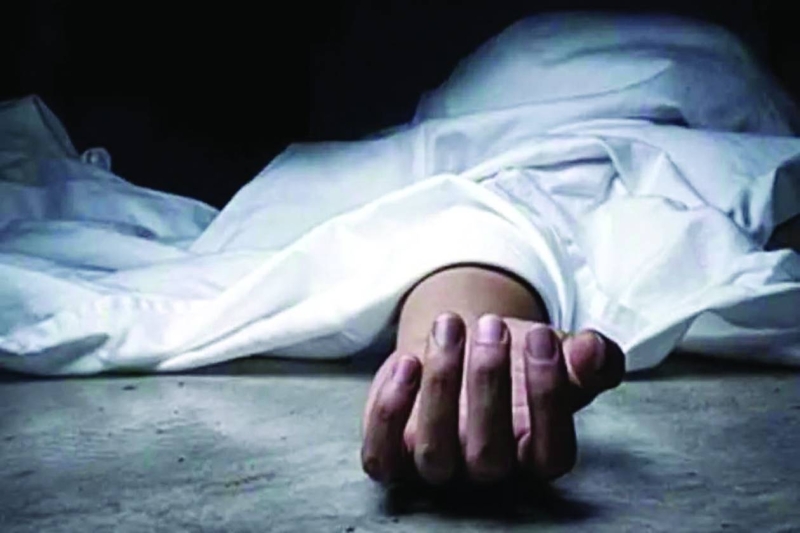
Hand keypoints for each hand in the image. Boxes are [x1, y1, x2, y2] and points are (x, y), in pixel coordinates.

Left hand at [361, 313, 624, 485]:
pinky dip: (389, 414)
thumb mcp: (558, 353)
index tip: (542, 336)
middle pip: (489, 456)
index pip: (551, 454)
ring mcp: (437, 467)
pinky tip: (406, 362)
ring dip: (440, 386)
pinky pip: (382, 459)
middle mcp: (487, 471)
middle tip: (490, 325)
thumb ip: (590, 357)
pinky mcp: (394, 457)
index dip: (549, 397)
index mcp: (535, 455)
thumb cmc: (516, 358)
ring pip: (435, 454)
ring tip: (449, 326)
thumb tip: (593, 349)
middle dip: (488, 384)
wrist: (461, 346)